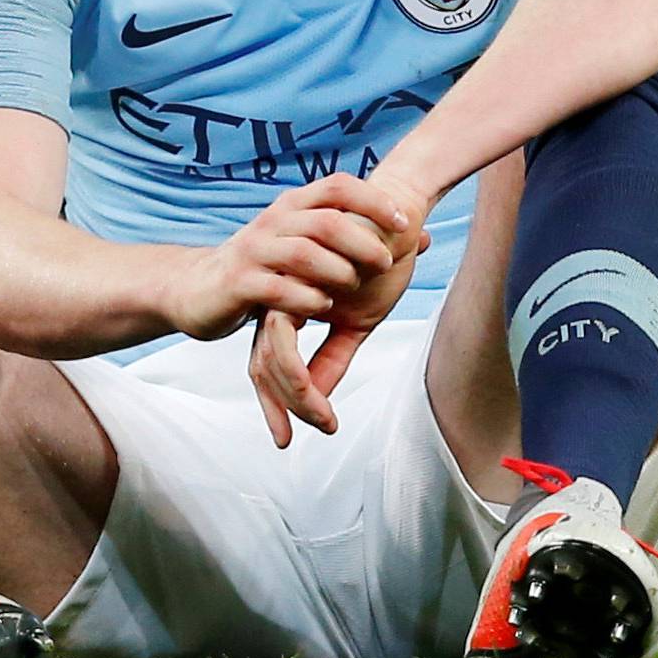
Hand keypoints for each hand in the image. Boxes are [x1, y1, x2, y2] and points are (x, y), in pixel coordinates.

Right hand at [161, 174, 416, 342]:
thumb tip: (423, 236)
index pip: (337, 186)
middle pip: (326, 219)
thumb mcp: (309, 247)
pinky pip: (279, 288)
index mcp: (293, 206)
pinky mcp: (239, 283)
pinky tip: (323, 307)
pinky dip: (308, 298)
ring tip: (355, 288)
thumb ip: (360, 240)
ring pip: (303, 252)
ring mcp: (254, 250)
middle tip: (386, 264)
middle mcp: (273, 220)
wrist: (199, 290)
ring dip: (338, 271)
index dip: (374, 199)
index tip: (405, 221)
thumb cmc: (267, 269)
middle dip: (362, 240)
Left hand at [249, 169, 435, 447]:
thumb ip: (334, 356)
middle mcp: (279, 298)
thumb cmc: (379, 261)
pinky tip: (321, 401)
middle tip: (290, 440)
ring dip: (294, 400)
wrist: (397, 217)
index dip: (274, 401)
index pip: (268, 360)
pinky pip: (288, 344)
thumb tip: (320, 396)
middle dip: (276, 408)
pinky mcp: (296, 287)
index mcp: (290, 305)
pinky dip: (303, 380)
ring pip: (271, 358)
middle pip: (260, 364)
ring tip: (322, 422)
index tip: (284, 436)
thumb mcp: (359, 320)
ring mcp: (284, 291)